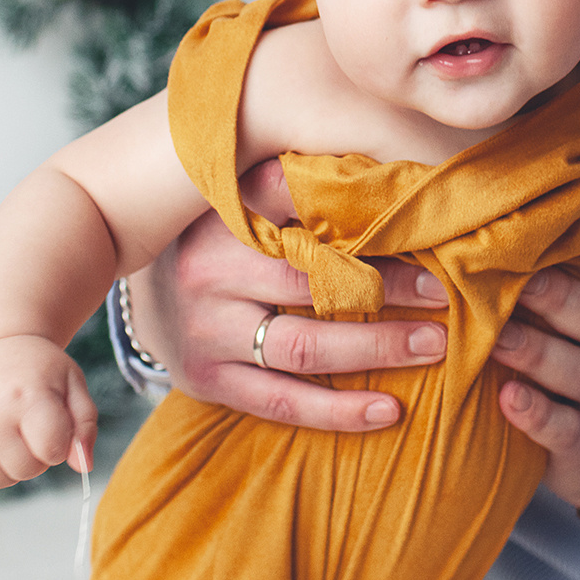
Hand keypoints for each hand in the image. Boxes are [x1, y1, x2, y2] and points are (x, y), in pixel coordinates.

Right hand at [0, 333, 96, 493]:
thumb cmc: (34, 368)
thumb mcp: (70, 382)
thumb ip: (84, 424)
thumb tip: (83, 466)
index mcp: (26, 396)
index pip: (53, 451)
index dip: (59, 442)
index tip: (52, 421)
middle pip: (28, 470)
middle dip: (37, 454)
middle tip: (28, 422)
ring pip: (0, 482)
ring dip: (10, 465)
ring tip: (7, 430)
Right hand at [123, 158, 449, 430]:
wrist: (132, 286)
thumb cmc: (212, 231)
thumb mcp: (234, 192)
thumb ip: (292, 181)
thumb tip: (385, 168)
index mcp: (223, 213)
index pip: (299, 207)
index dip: (365, 215)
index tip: (425, 221)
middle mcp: (209, 271)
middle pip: (311, 280)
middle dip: (388, 287)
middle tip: (447, 291)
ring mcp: (206, 331)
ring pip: (302, 347)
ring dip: (376, 349)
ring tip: (436, 345)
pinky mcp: (206, 379)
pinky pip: (281, 402)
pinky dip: (338, 412)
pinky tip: (390, 410)